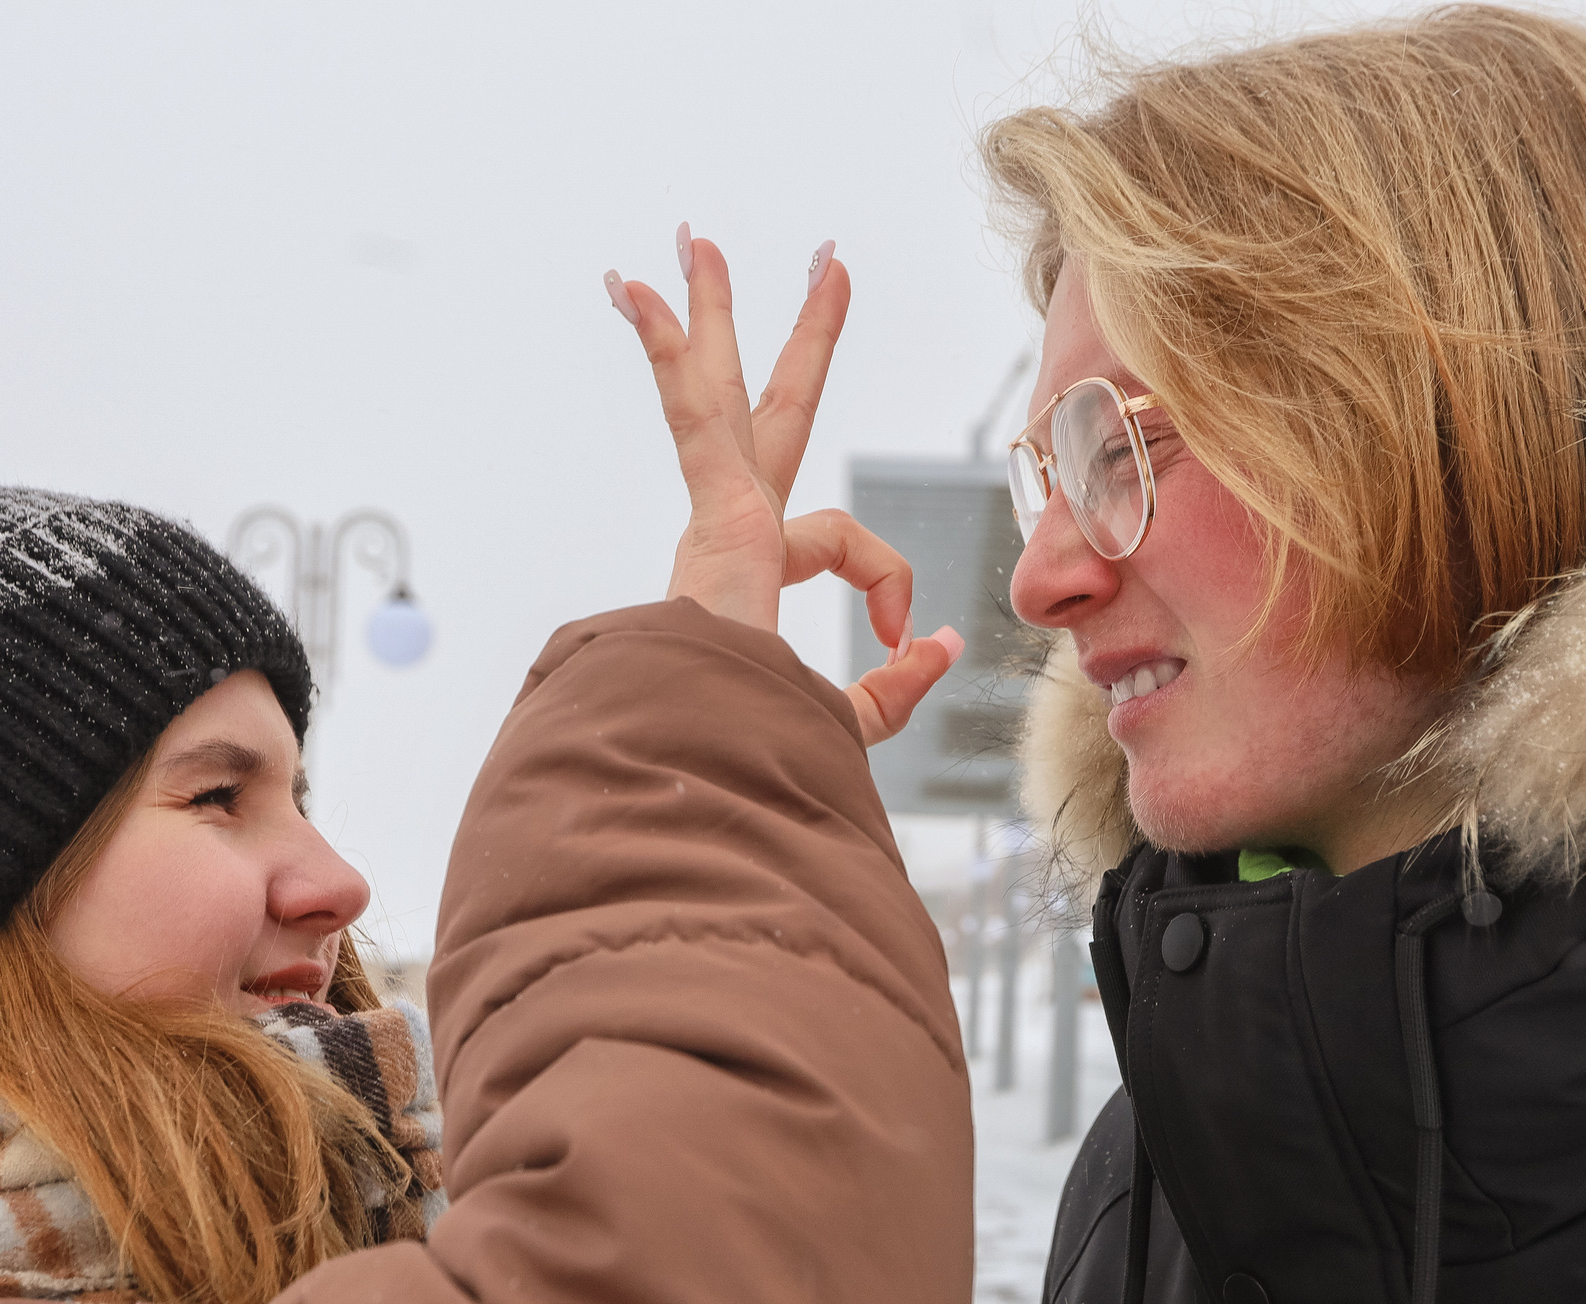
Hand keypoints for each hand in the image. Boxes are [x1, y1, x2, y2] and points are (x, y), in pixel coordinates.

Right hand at [608, 230, 961, 745]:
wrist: (699, 779)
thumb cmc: (753, 763)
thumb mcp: (842, 721)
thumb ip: (892, 686)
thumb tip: (941, 639)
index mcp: (748, 574)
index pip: (835, 540)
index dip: (889, 581)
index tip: (909, 637)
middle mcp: (724, 535)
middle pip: (762, 414)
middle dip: (790, 339)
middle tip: (816, 267)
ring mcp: (714, 523)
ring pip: (714, 394)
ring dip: (708, 315)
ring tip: (697, 242)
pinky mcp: (710, 520)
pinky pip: (691, 418)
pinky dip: (669, 354)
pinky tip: (644, 292)